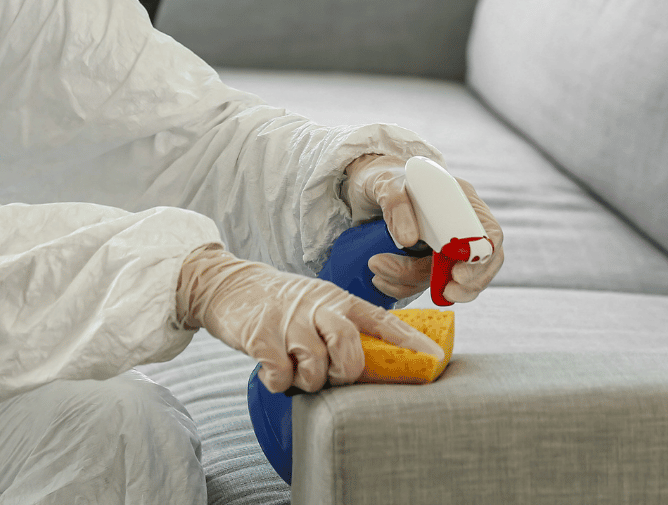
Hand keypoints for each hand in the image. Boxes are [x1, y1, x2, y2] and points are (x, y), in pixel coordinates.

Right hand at [175, 246, 442, 392]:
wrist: (233, 286)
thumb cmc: (287, 305)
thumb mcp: (321, 305)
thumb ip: (347, 328)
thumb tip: (379, 366)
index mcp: (339, 301)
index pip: (381, 320)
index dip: (408, 341)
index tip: (434, 358)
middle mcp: (318, 308)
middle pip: (348, 348)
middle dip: (345, 373)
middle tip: (331, 375)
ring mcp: (289, 321)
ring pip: (314, 368)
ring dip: (307, 380)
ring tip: (296, 369)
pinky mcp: (260, 336)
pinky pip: (280, 375)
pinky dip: (279, 382)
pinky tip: (274, 370)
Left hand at [342, 155, 504, 302]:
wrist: (371, 192)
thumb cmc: (386, 182)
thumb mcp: (389, 185)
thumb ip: (398, 204)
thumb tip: (408, 239)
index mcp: (462, 201)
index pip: (490, 234)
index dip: (482, 259)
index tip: (458, 274)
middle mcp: (461, 226)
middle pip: (480, 266)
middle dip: (465, 286)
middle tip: (445, 292)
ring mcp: (447, 247)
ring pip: (450, 281)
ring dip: (418, 285)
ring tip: (380, 274)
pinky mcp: (430, 264)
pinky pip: (425, 285)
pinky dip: (403, 288)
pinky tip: (380, 279)